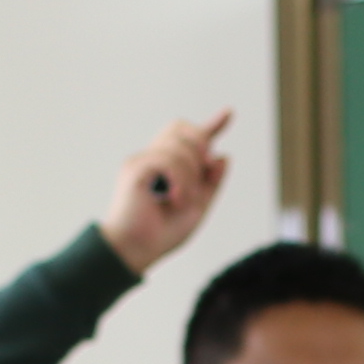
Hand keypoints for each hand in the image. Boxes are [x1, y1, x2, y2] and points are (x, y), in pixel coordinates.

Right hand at [102, 109, 233, 274]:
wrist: (134, 251)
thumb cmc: (161, 234)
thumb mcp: (197, 208)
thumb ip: (211, 183)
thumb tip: (223, 156)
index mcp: (167, 168)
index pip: (188, 137)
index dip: (211, 125)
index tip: (229, 112)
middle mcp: (152, 158)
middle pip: (182, 129)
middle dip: (200, 147)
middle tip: (203, 175)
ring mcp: (142, 161)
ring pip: (179, 147)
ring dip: (192, 175)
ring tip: (184, 201)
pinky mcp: (135, 168)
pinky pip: (168, 160)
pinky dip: (180, 180)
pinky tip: (176, 198)